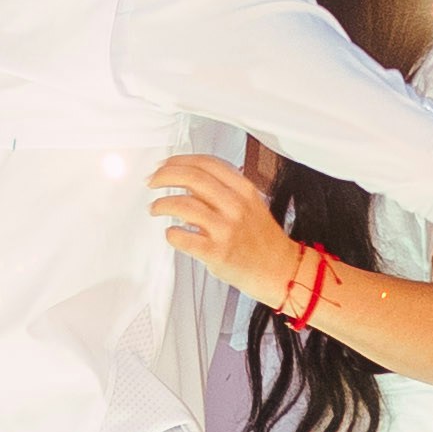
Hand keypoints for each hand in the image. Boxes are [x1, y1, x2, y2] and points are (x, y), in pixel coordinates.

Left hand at [151, 150, 308, 306]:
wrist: (279, 270)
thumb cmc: (262, 240)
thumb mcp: (250, 204)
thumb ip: (223, 191)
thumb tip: (188, 180)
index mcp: (244, 190)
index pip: (206, 163)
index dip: (179, 161)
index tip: (165, 165)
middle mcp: (235, 206)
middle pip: (191, 178)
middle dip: (164, 176)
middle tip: (152, 181)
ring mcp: (226, 229)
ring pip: (183, 204)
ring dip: (162, 204)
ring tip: (155, 208)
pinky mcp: (217, 252)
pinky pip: (183, 237)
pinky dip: (171, 233)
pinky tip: (171, 233)